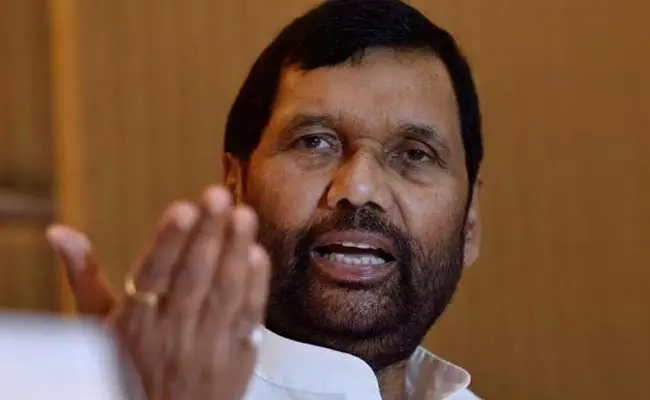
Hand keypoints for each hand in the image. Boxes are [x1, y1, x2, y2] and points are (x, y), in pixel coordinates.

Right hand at [46, 186, 270, 399]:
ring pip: (224, 293)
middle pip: (192, 278)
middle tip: (219, 196)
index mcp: (135, 322)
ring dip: (236, 251)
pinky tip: (258, 255)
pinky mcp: (237, 357)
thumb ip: (85, 277)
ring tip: (244, 215)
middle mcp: (172, 332)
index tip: (182, 208)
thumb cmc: (127, 369)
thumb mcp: (100, 328)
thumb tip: (59, 231)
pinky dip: (256, 286)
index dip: (168, 242)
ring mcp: (208, 345)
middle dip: (206, 235)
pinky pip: (249, 318)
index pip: (153, 275)